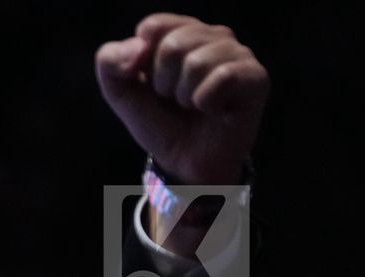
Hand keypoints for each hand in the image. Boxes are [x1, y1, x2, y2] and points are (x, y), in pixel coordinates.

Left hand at [96, 14, 268, 184]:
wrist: (184, 163)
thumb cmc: (160, 122)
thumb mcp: (121, 93)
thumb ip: (110, 62)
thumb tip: (139, 47)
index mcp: (183, 31)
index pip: (154, 26)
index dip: (142, 63)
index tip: (152, 84)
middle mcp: (214, 35)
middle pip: (173, 45)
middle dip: (163, 83)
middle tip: (175, 100)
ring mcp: (238, 54)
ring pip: (196, 62)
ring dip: (185, 96)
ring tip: (193, 106)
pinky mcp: (255, 77)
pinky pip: (221, 78)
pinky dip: (206, 103)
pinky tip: (214, 110)